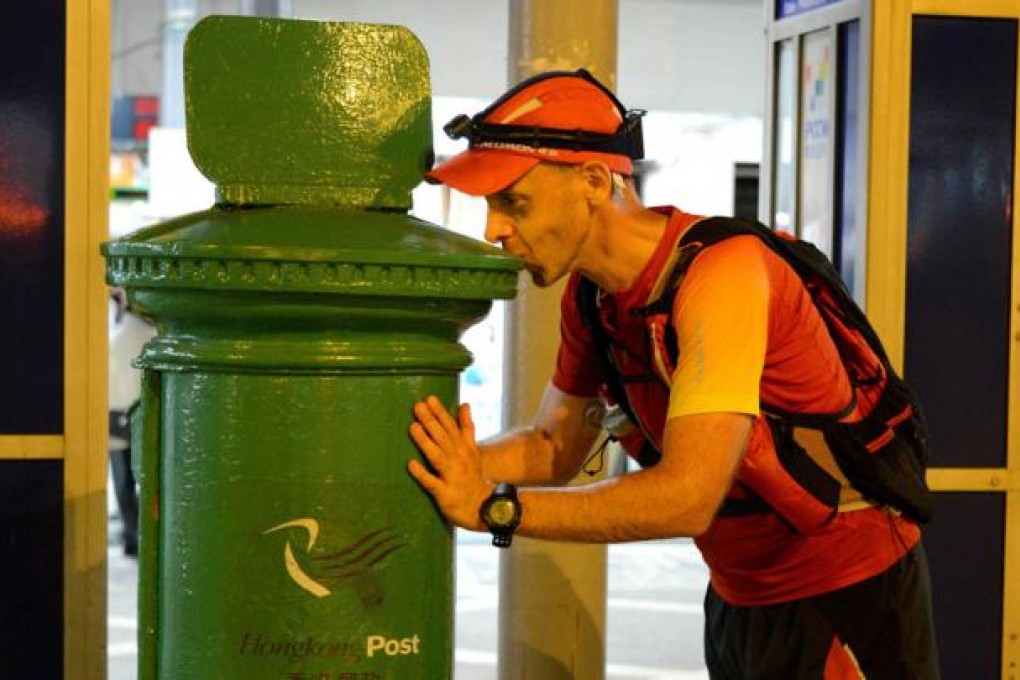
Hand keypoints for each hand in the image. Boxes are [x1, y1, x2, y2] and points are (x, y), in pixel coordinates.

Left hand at [408, 396, 492, 531]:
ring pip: (437, 456)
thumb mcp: (472, 450)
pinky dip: (422, 474)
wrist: (483, 507)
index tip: (430, 399)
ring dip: (425, 442)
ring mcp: (452, 477)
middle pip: (443, 438)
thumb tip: (465, 404)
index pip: (451, 427)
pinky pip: (432, 483)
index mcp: (464, 449)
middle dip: (431, 422)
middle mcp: (459, 460)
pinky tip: (411, 464)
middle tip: (418, 407)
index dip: (441, 413)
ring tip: (413, 427)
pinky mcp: (445, 494)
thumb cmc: (473, 477)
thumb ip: (466, 427)